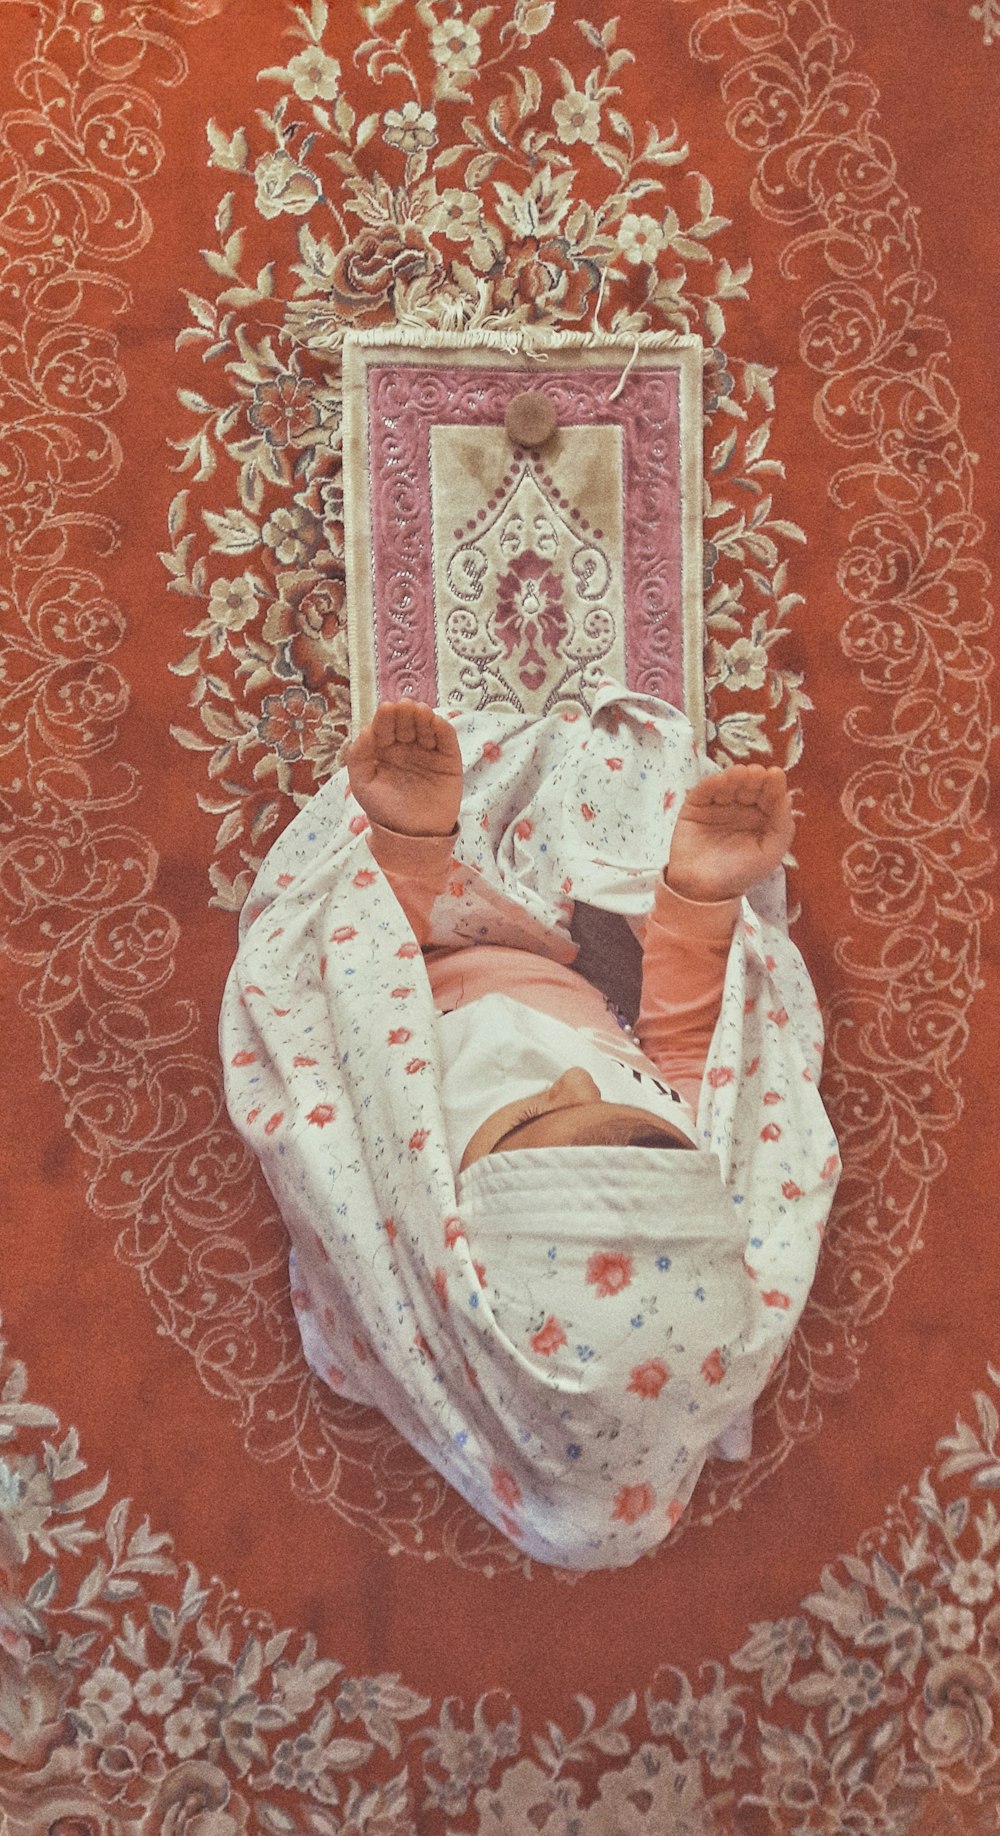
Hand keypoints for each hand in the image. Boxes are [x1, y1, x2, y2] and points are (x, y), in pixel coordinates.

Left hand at [344, 700, 463, 837]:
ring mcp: (428, 751)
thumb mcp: (362, 784)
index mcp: (384, 748)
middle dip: (405, 713)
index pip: (384, 726)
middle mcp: (406, 746)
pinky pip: (446, 740)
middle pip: (406, 722)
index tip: (387, 709)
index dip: (385, 716)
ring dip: (423, 716)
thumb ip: (358, 757)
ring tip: (420, 712)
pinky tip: (436, 722)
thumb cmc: (384, 810)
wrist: (412, 835)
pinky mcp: (448, 759)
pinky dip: (442, 728)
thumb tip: (365, 730)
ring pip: (426, 726)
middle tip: (405, 708)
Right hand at [666, 764, 794, 902]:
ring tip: (740, 774)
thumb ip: (782, 827)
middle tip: (756, 774)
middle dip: (754, 778)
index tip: (775, 775)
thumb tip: (786, 798)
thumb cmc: (740, 873)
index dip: (773, 784)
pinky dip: (712, 783)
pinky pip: (704, 791)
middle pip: (749, 785)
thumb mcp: (770, 852)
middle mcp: (741, 807)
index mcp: (761, 817)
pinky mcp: (696, 807)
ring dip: (734, 776)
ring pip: (728, 784)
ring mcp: (718, 805)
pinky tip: (721, 781)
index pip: (769, 795)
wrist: (704, 890)